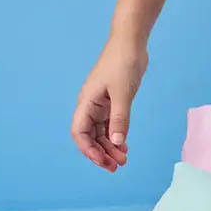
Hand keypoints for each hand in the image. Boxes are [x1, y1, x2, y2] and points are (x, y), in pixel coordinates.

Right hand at [71, 36, 148, 171]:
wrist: (130, 42)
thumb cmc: (122, 63)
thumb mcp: (122, 93)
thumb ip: (120, 119)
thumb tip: (116, 142)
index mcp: (86, 103)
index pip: (79, 133)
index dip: (88, 150)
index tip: (103, 162)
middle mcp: (90, 106)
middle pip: (90, 137)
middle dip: (101, 153)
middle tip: (116, 167)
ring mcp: (101, 104)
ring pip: (101, 132)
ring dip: (110, 147)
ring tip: (123, 160)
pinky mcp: (112, 101)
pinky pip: (110, 125)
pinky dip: (116, 136)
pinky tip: (124, 146)